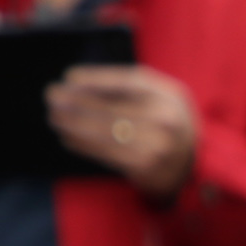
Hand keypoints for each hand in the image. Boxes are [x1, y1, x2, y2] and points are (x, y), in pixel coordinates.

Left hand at [50, 64, 201, 202]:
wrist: (194, 164)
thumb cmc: (169, 122)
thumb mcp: (163, 97)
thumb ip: (134, 88)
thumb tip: (84, 84)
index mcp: (168, 95)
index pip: (127, 83)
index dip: (96, 80)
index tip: (70, 78)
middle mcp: (164, 119)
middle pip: (112, 108)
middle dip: (77, 102)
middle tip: (52, 97)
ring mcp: (155, 145)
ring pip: (105, 132)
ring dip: (74, 124)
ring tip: (54, 117)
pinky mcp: (145, 166)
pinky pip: (107, 153)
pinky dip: (84, 145)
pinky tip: (68, 137)